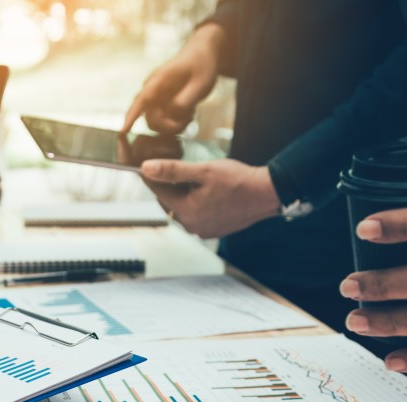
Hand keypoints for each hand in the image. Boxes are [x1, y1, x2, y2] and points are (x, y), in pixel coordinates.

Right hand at [122, 22, 225, 133]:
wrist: (202, 54)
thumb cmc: (202, 65)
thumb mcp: (200, 84)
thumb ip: (185, 101)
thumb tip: (170, 116)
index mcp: (160, 80)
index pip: (141, 100)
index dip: (131, 117)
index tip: (122, 132)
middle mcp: (153, 90)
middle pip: (151, 119)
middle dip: (169, 126)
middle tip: (190, 119)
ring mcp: (156, 98)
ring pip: (157, 122)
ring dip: (174, 124)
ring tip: (191, 113)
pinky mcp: (162, 103)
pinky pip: (163, 120)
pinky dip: (176, 122)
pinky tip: (189, 113)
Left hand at [140, 158, 279, 237]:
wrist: (266, 194)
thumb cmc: (238, 180)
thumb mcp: (203, 170)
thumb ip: (173, 170)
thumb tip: (146, 168)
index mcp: (185, 210)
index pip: (157, 191)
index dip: (149, 176)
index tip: (140, 165)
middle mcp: (190, 225)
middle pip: (168, 202)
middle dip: (167, 186)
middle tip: (171, 168)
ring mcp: (201, 230)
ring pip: (181, 209)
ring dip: (182, 195)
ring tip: (193, 179)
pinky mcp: (211, 231)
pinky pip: (195, 215)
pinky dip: (194, 204)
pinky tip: (205, 192)